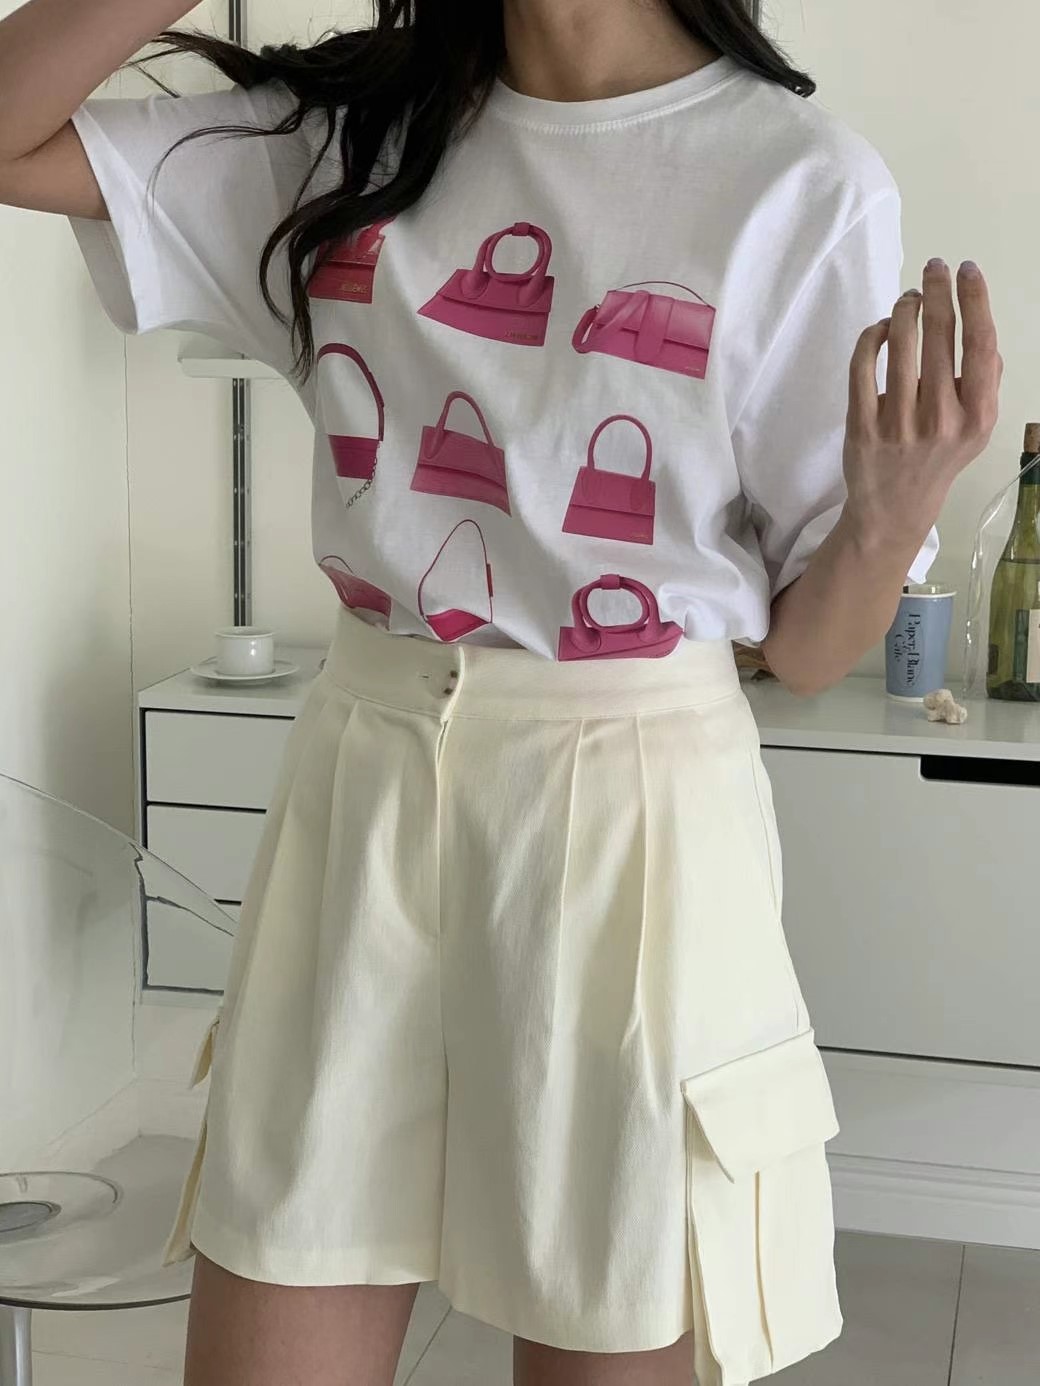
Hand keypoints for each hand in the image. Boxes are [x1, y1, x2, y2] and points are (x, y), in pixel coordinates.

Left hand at [843, 260, 1002, 549]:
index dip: (975, 299)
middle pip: (940, 335)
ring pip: (901, 343)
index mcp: (976, 416)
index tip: (966, 270)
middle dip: (936, 291)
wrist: (894, 510)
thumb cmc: (939, 458)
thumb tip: (983, 330)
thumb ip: (986, 382)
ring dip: (904, 309)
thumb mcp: (976, 428)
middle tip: (932, 268)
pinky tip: (880, 329)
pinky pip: (863, 366)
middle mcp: (941, 419)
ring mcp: (899, 424)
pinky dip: (872, 337)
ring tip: (907, 299)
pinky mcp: (862, 427)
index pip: (980, 344)